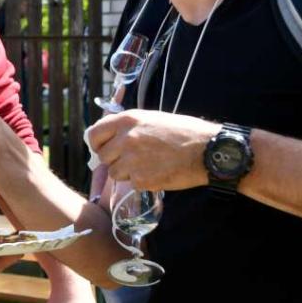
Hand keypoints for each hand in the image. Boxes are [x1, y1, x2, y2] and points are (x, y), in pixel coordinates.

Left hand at [86, 109, 216, 191]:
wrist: (207, 151)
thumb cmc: (184, 132)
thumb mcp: (152, 119)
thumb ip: (128, 127)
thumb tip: (110, 137)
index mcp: (127, 120)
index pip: (94, 134)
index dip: (97, 144)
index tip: (104, 148)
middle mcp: (126, 139)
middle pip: (103, 156)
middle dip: (114, 160)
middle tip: (132, 159)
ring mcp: (132, 160)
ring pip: (114, 173)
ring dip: (127, 172)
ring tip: (148, 165)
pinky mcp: (142, 179)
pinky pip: (132, 183)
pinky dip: (142, 181)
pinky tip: (158, 172)